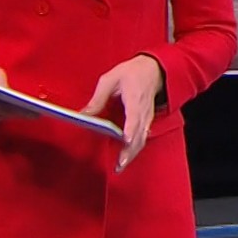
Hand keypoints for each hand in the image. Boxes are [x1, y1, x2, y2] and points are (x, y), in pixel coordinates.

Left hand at [83, 55, 164, 170]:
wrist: (153, 70)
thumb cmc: (132, 73)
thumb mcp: (110, 79)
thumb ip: (98, 98)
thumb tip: (84, 114)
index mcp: (135, 98)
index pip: (134, 116)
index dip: (131, 129)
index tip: (126, 140)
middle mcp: (143, 111)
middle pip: (139, 134)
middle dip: (130, 150)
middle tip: (119, 164)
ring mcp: (146, 118)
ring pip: (141, 139)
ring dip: (132, 154)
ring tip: (120, 166)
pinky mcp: (146, 122)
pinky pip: (142, 138)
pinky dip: (134, 150)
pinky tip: (125, 158)